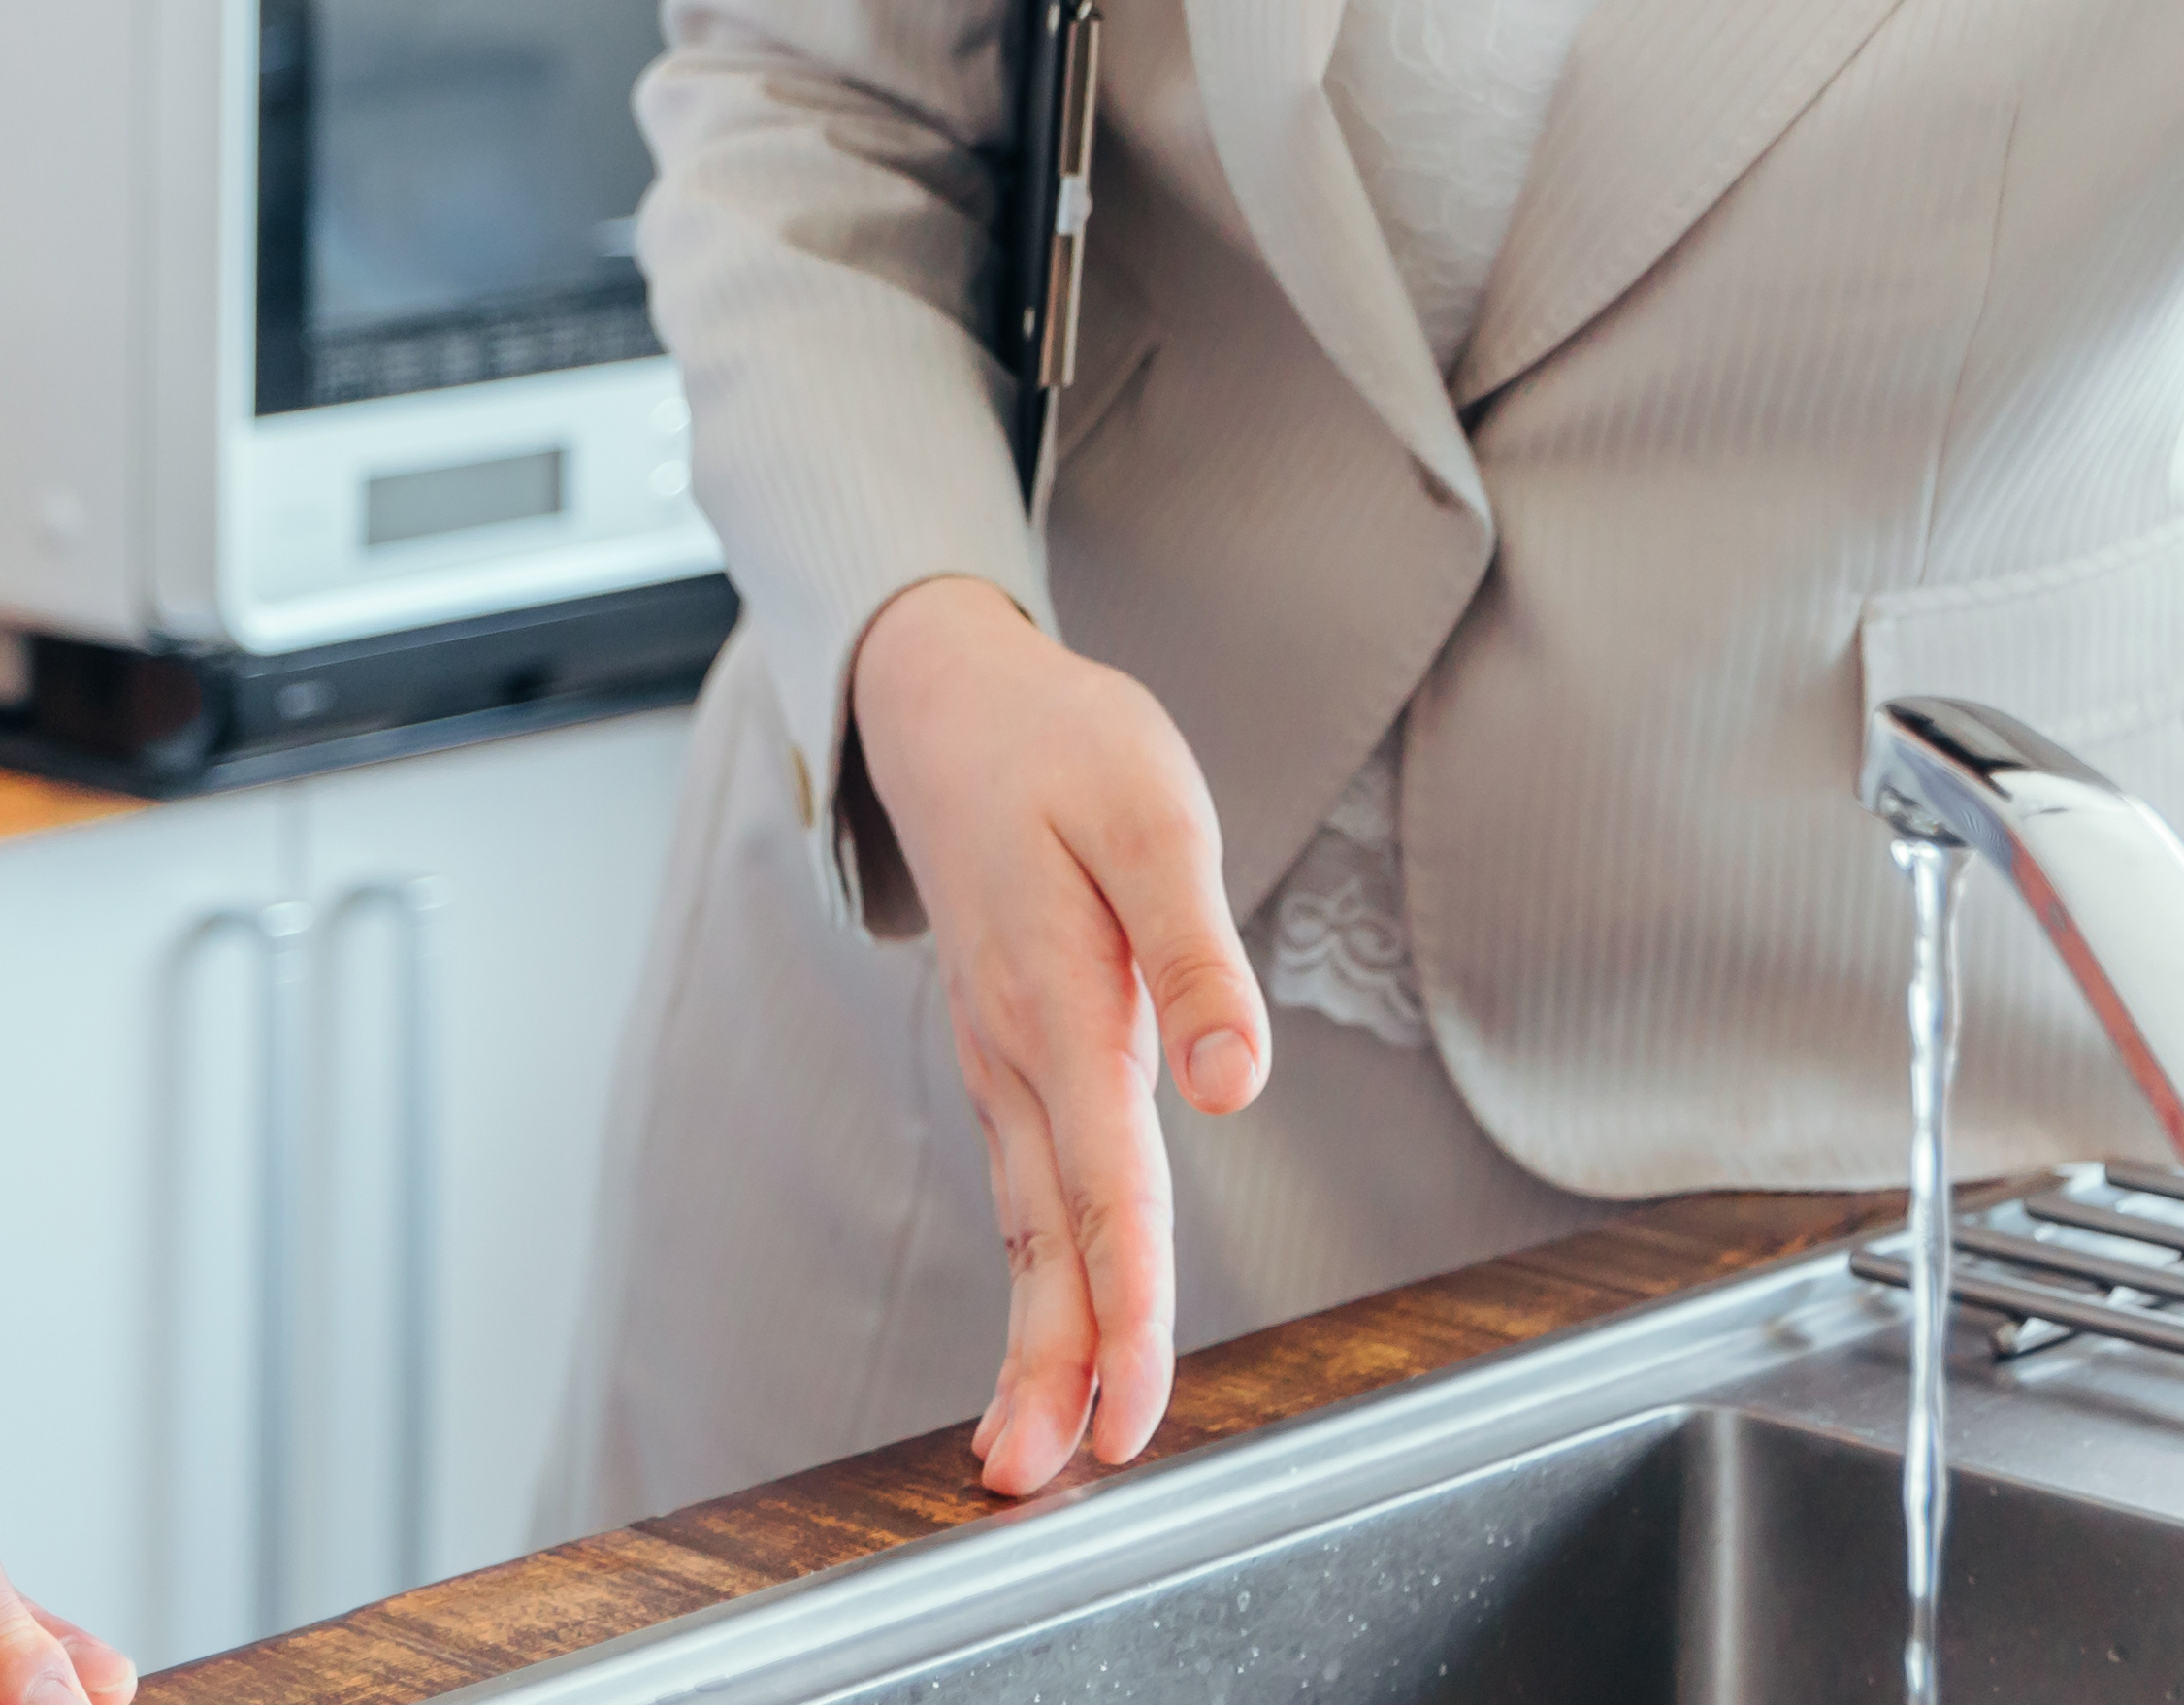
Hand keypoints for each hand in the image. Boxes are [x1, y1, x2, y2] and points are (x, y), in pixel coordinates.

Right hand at [844, 575, 1274, 1497]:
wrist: (949, 704)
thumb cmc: (1064, 749)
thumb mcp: (1155, 814)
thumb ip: (1198, 951)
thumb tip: (1234, 1082)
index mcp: (1060, 1003)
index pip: (1105, 1183)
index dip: (1124, 1301)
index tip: (1132, 1407)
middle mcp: (1017, 1052)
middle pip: (1043, 1235)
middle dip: (1051, 1360)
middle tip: (1045, 1478)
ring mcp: (1000, 1061)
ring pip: (1022, 1224)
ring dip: (1028, 1338)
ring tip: (1021, 1453)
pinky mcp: (1005, 1058)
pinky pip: (1019, 1189)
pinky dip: (1030, 1275)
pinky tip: (1043, 1329)